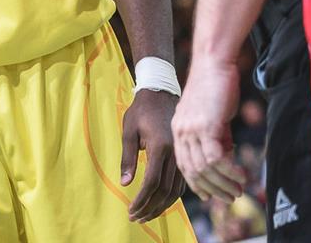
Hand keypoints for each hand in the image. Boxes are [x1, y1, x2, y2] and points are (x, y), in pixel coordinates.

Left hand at [121, 89, 185, 222]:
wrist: (162, 92)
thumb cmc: (142, 110)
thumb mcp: (129, 130)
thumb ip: (128, 157)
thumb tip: (125, 183)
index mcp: (160, 146)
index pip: (152, 182)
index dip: (141, 200)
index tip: (131, 211)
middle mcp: (175, 153)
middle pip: (164, 190)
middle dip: (149, 207)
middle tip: (136, 218)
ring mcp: (182, 154)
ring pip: (175, 189)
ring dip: (161, 205)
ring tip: (147, 215)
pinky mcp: (185, 155)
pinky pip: (181, 182)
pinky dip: (172, 196)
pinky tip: (161, 202)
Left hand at [171, 57, 245, 203]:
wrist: (214, 62)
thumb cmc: (215, 85)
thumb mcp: (211, 115)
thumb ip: (215, 136)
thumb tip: (226, 156)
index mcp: (179, 131)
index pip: (185, 166)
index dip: (199, 184)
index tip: (212, 195)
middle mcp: (181, 133)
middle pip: (194, 173)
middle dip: (213, 190)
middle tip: (231, 198)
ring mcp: (192, 130)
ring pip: (205, 169)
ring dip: (224, 183)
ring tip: (239, 190)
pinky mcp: (206, 126)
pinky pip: (216, 158)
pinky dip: (229, 171)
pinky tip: (240, 175)